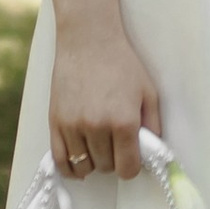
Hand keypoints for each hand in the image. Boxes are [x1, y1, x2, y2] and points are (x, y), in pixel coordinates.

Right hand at [49, 27, 162, 181]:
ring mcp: (73, 126)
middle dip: (113, 160)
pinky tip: (78, 163)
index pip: (128, 169)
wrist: (88, 39)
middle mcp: (97, 128)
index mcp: (124, 122)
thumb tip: (151, 153)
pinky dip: (70, 168)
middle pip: (106, 168)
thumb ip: (153, 126)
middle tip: (115, 144)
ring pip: (84, 166)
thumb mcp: (148, 92)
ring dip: (93, 162)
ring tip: (98, 148)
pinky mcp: (55, 122)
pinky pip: (60, 160)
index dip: (132, 167)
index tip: (131, 158)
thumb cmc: (122, 63)